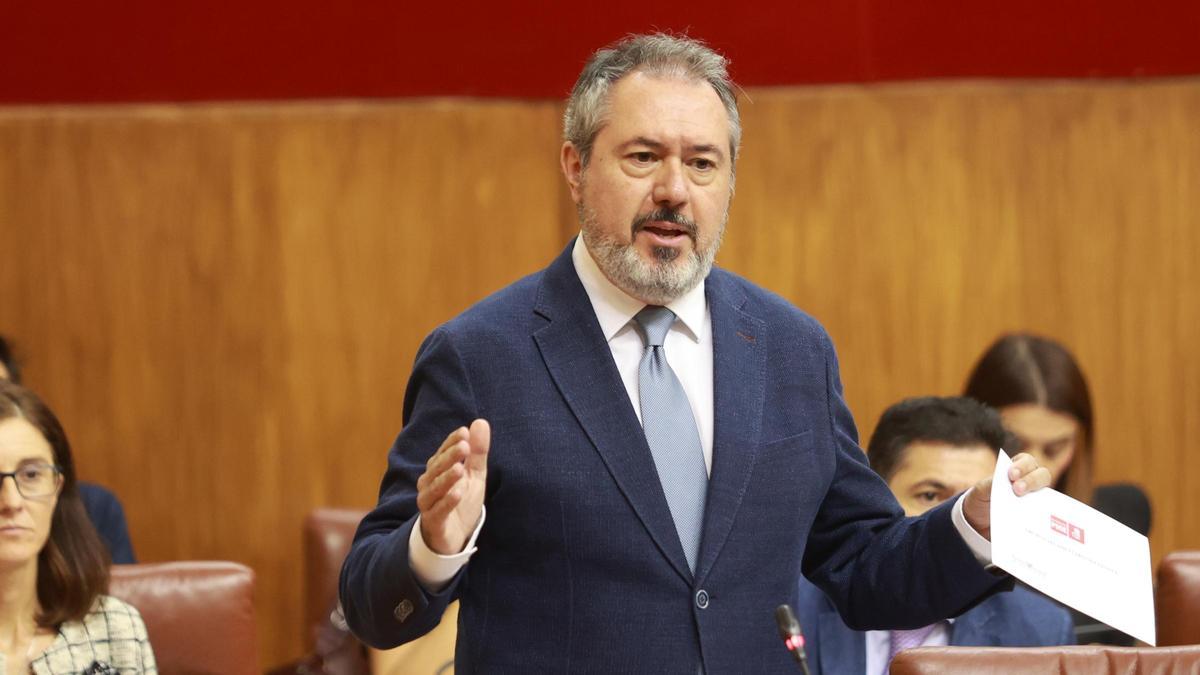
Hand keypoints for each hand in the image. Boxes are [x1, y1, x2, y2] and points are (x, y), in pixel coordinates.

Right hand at [416, 419, 489, 554]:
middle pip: (437, 468)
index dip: (451, 442)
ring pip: (434, 489)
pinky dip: (447, 502)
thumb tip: (480, 422)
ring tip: (460, 469)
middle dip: (450, 457)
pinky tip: (458, 493)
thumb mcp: (474, 475)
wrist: (454, 536)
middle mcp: (429, 484)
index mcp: (437, 470)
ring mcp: (429, 503)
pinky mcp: (434, 522)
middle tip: (464, 446)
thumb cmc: (461, 501)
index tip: (464, 432)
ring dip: (446, 478)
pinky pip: (438, 511)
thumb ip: (477, 451)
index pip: (442, 453)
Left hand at [962, 452, 1051, 540]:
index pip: (1027, 461)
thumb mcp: (981, 491)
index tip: (1012, 475)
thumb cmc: (981, 499)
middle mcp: (1032, 483)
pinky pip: (1045, 517)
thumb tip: (1007, 485)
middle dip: (1031, 480)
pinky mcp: (1037, 517)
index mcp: (1018, 470)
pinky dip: (1041, 518)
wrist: (979, 523)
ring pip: (1048, 496)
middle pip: (1043, 476)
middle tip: (1018, 489)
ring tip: (1026, 506)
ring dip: (1039, 500)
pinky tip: (1032, 523)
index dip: (1022, 466)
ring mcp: (1036, 500)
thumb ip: (991, 485)